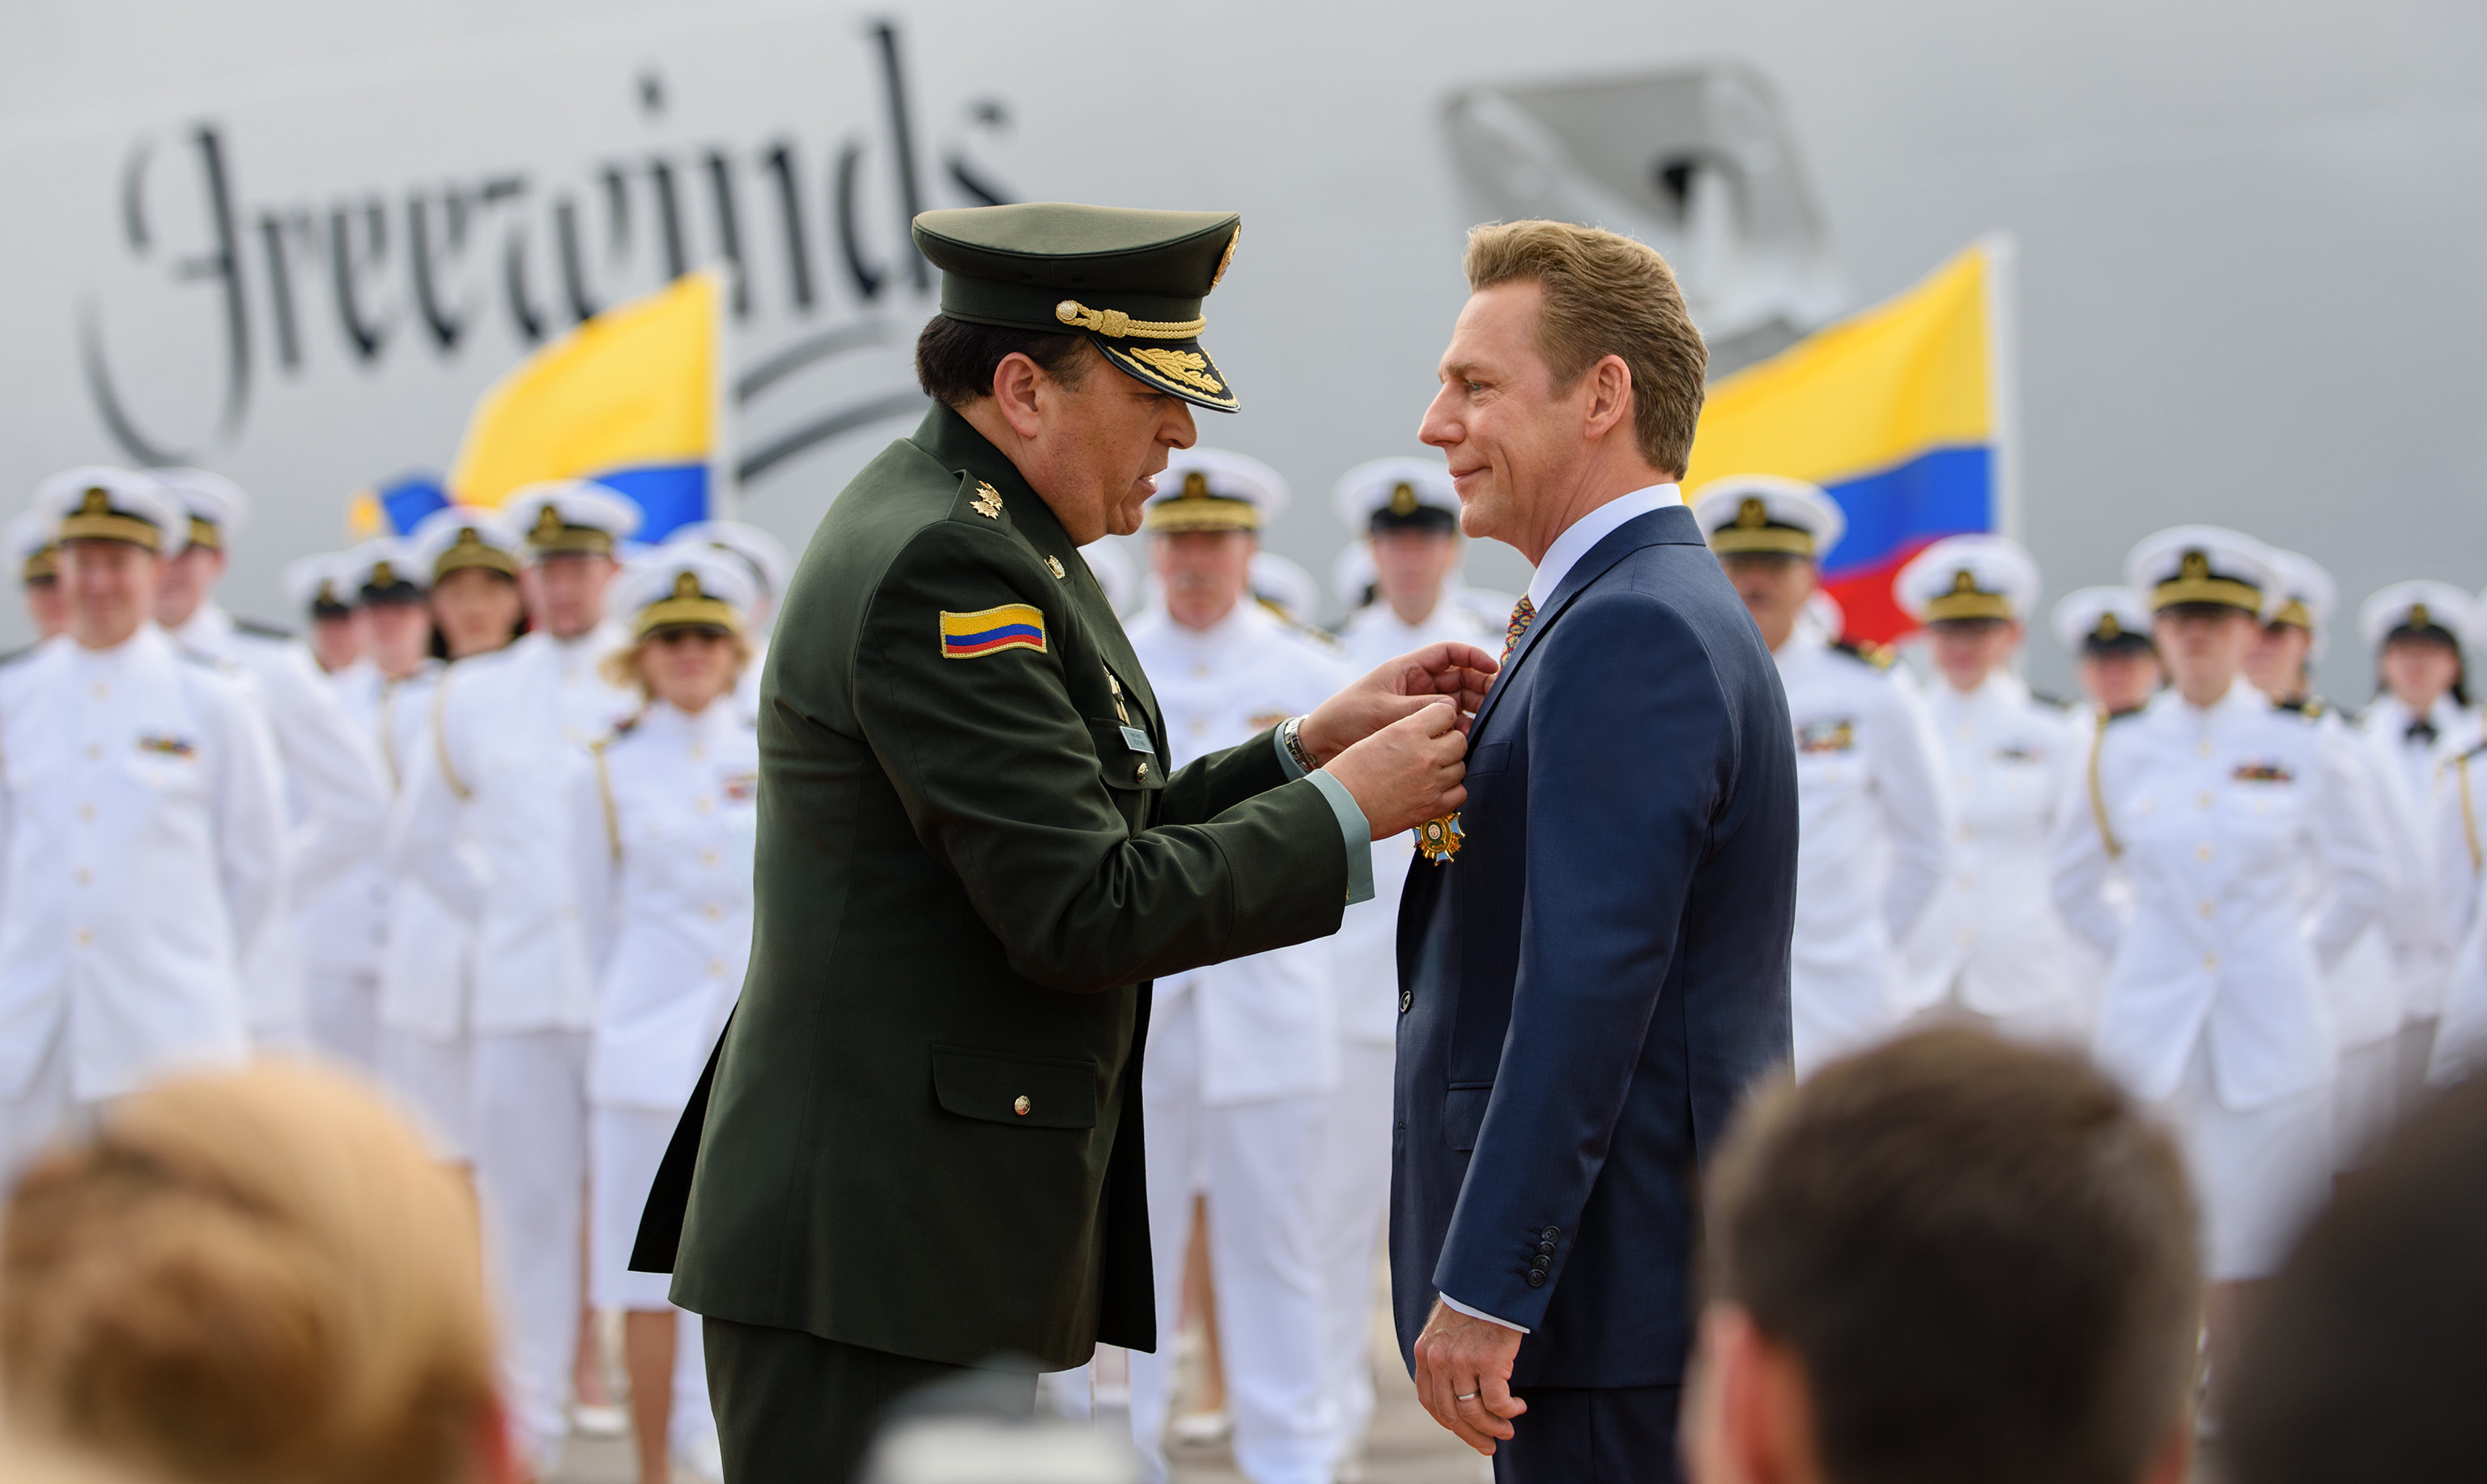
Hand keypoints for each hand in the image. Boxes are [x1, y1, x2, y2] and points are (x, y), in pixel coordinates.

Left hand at [1299, 642, 1498, 763]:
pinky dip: (1462, 728)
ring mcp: (1420, 706)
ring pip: (1458, 702)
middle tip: (1498, 701)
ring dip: (1474, 709)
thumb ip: (1418, 709)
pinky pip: (1448, 724)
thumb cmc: (1346, 718)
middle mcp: (1418, 685)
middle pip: (1460, 678)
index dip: (1472, 656)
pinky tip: (1473, 738)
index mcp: (1408, 669)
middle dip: (1481, 685)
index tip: (1492, 667)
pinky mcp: (1420, 728)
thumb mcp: (1382, 711)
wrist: (1323, 744)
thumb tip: (1453, 709)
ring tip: (1488, 721)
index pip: (1448, 653)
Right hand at [1324, 698, 1467, 839]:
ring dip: (1450, 767)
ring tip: (1432, 771)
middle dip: (1450, 743)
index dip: (1442, 718)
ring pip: (1462, 767)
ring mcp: (1432, 782)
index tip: (1437, 725)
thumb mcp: (1377, 737)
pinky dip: (1452, 791)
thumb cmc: (1349, 772)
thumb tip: (1429, 733)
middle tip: (1435, 749)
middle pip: (1460, 741)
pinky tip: (1436, 790)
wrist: (1338, 807)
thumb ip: (1408, 732)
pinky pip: (1460, 794)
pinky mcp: (1432, 807)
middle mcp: (1425, 754)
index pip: (1446, 712)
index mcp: (1408, 731)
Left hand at [1412, 1297, 1526, 1454]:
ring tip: (1508, 1429)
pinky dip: (1508, 1410)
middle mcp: (1438, 1360)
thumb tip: (1459, 1391)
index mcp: (1424, 1353)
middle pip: (1450, 1413)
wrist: (1491, 1280)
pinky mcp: (1487, 1361)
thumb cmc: (1474, 1303)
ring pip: (1473, 1412)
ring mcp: (1461, 1362)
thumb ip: (1444, 1357)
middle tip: (1489, 1445)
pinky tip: (1518, 1407)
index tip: (1466, 1432)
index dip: (1448, 1422)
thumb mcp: (1446, 1329)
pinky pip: (1497, 1401)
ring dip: (1493, 1427)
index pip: (1430, 1401)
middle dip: (1471, 1434)